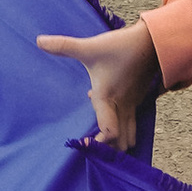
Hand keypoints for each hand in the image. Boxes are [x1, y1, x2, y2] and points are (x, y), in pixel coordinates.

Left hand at [34, 16, 161, 147]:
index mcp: (108, 98)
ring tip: (102, 139)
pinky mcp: (139, 99)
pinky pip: (132, 124)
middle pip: (121, 143)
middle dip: (109, 149)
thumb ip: (64, 46)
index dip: (98, 144)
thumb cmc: (121, 46)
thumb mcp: (90, 47)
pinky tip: (110, 114)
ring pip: (130, 136)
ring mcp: (133, 104)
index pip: (109, 133)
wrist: (152, 41)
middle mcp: (122, 106)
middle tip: (92, 146)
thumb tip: (39, 40)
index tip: (84, 145)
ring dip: (118, 141)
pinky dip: (123, 129)